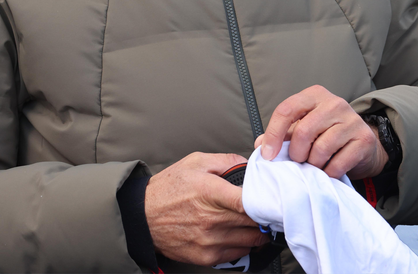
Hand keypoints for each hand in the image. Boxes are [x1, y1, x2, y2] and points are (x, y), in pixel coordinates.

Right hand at [145, 152, 268, 266]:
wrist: (140, 216)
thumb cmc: (169, 188)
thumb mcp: (196, 162)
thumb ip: (227, 161)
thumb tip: (250, 164)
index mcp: (211, 193)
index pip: (249, 201)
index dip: (268, 201)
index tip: (277, 198)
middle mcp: (211, 220)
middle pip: (255, 222)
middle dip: (267, 215)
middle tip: (274, 209)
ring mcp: (208, 240)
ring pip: (250, 240)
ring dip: (259, 232)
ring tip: (262, 222)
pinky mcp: (204, 256)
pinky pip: (237, 253)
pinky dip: (245, 245)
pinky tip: (244, 234)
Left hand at [257, 85, 387, 179]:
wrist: (362, 145)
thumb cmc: (326, 135)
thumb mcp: (303, 129)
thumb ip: (283, 135)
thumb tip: (260, 145)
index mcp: (315, 96)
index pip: (287, 109)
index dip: (273, 134)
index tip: (267, 155)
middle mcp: (335, 103)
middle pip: (303, 131)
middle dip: (296, 154)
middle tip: (299, 161)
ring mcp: (352, 120)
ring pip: (321, 149)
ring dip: (313, 165)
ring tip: (315, 166)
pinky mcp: (364, 139)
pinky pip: (337, 164)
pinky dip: (328, 174)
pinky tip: (328, 171)